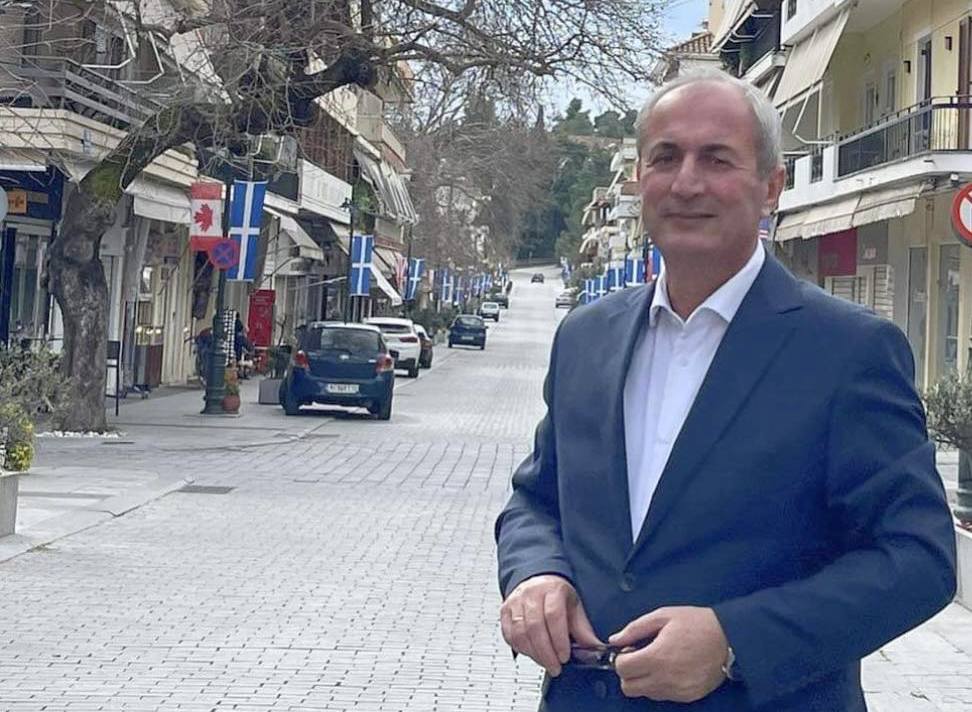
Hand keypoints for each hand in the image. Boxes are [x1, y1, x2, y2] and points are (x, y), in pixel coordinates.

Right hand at [500, 574, 602, 676]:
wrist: (538, 580)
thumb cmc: (556, 594)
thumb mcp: (574, 606)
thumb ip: (582, 628)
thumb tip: (593, 648)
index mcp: (552, 589)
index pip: (553, 615)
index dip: (559, 639)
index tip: (564, 656)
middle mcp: (530, 594)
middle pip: (535, 627)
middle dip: (546, 652)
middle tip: (555, 666)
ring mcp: (515, 602)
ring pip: (520, 633)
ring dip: (533, 653)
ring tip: (545, 662)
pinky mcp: (504, 611)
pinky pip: (509, 635)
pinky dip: (520, 648)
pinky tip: (532, 653)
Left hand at [609, 606, 728, 702]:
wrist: (730, 638)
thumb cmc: (697, 624)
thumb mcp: (663, 616)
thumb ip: (635, 628)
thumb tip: (615, 639)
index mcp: (657, 657)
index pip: (622, 669)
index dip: (622, 657)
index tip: (630, 649)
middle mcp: (665, 679)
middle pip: (629, 688)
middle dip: (629, 673)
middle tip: (640, 657)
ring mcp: (677, 690)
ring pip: (645, 693)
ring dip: (644, 680)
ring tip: (658, 661)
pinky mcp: (688, 696)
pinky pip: (663, 696)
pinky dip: (660, 685)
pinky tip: (670, 669)